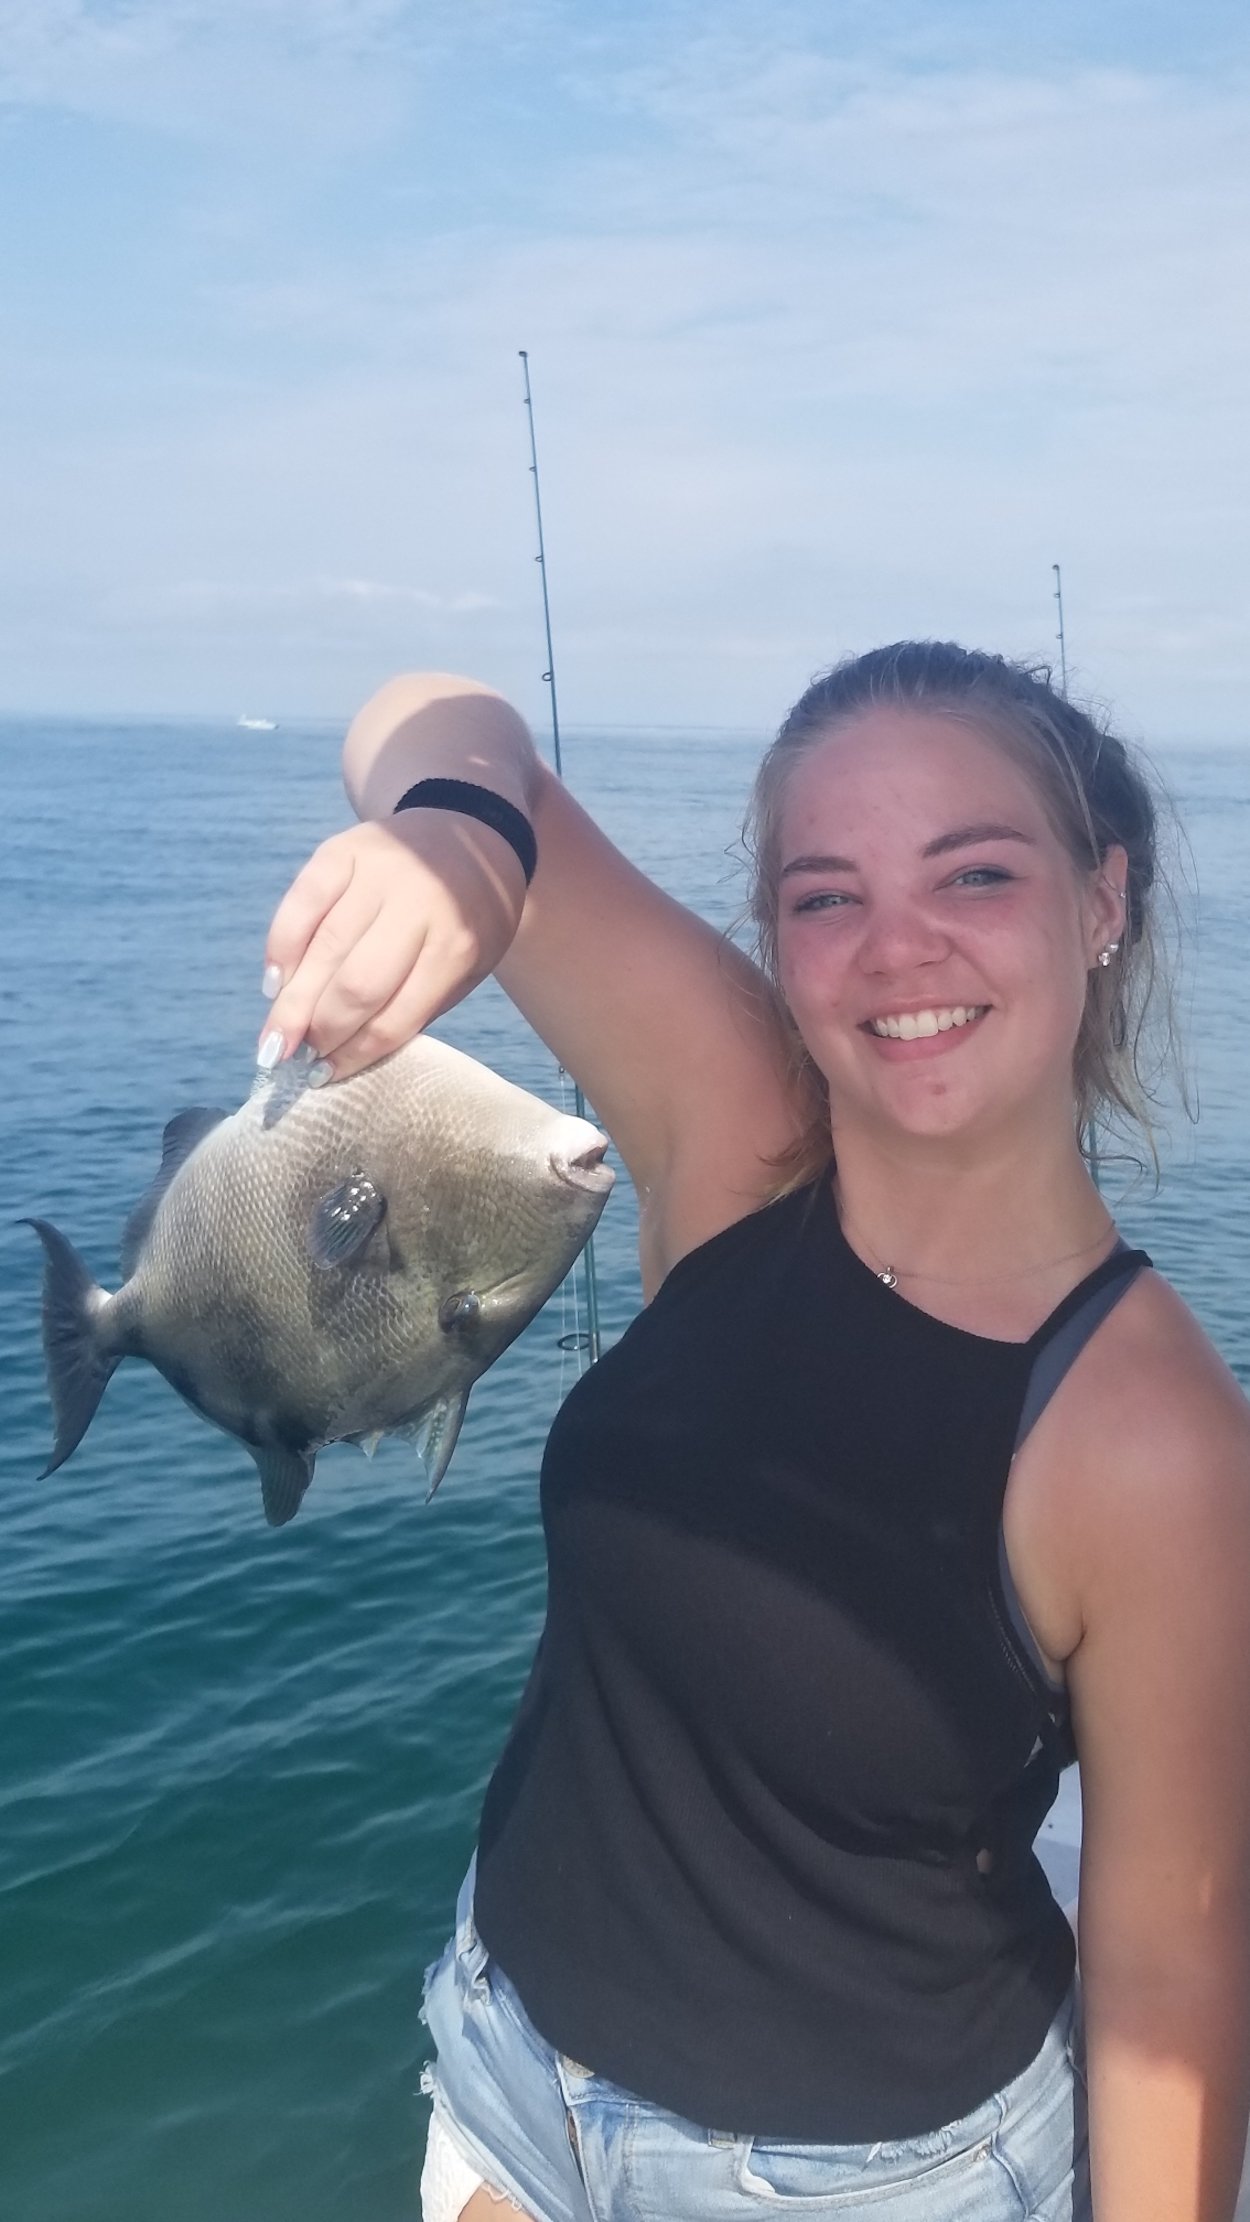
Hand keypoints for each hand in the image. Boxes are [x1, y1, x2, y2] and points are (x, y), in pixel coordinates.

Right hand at [258, 810, 527, 1079]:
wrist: (470, 827)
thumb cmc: (467, 916)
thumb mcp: (468, 967)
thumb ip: (416, 1005)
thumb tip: (344, 1053)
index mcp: (457, 945)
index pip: (396, 1015)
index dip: (356, 1053)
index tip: (327, 1077)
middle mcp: (417, 905)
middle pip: (355, 984)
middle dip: (318, 1032)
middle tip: (291, 1063)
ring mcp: (377, 873)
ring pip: (323, 948)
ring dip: (292, 1001)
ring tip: (273, 1042)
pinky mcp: (342, 851)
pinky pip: (301, 903)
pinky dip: (281, 947)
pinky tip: (274, 982)